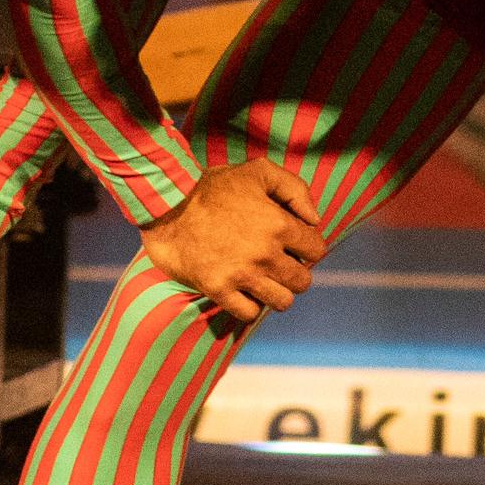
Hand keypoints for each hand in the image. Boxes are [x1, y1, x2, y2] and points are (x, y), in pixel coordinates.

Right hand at [140, 159, 325, 327]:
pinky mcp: (218, 290)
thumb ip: (295, 189)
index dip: (308, 247)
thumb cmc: (214, 186)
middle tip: (279, 264)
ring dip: (277, 292)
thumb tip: (315, 219)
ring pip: (282, 302)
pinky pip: (249, 313)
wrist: (167, 204)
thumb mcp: (258, 171)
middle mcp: (265, 254)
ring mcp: (242, 275)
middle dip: (295, 272)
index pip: (316, 250)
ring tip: (264, 281)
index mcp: (279, 225)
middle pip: (303, 281)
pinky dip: (249, 305)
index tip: (294, 245)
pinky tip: (243, 290)